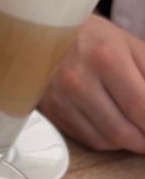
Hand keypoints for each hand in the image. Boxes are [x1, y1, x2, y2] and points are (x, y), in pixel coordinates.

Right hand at [39, 14, 144, 152]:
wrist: (45, 34)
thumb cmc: (92, 38)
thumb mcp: (128, 45)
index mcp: (106, 57)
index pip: (139, 105)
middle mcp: (79, 81)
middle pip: (120, 130)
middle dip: (143, 141)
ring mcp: (62, 99)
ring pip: (103, 140)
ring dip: (126, 144)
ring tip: (138, 136)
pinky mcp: (52, 111)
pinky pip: (86, 138)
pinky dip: (107, 142)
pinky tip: (116, 133)